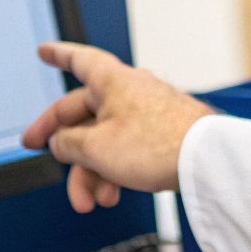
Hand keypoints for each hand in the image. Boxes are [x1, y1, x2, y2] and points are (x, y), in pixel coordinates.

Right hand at [21, 41, 215, 213]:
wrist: (206, 160)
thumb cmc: (158, 145)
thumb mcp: (96, 148)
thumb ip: (68, 143)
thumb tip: (58, 142)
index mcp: (110, 81)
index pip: (77, 60)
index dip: (57, 55)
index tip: (44, 51)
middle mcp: (129, 90)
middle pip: (85, 113)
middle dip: (67, 147)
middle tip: (48, 160)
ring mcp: (147, 111)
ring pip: (106, 138)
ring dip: (92, 172)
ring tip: (91, 200)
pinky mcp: (163, 132)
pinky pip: (127, 148)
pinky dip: (115, 170)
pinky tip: (113, 193)